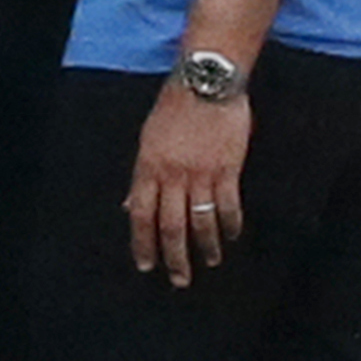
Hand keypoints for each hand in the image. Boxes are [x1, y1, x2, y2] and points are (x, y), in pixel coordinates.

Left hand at [126, 84, 247, 285]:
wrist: (207, 82)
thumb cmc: (174, 107)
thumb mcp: (148, 139)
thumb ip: (142, 176)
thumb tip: (129, 206)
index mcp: (148, 167)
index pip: (142, 215)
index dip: (143, 243)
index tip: (146, 264)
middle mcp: (173, 175)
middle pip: (171, 225)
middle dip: (174, 256)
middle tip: (179, 279)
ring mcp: (201, 172)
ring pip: (200, 220)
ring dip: (205, 245)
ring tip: (209, 262)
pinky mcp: (228, 167)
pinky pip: (228, 204)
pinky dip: (229, 223)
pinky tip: (231, 235)